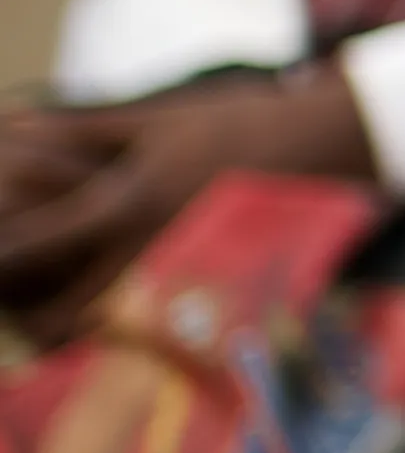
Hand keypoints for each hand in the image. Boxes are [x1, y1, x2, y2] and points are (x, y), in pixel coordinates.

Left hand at [0, 66, 376, 327]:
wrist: (324, 148)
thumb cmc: (235, 124)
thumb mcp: (155, 118)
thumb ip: (79, 126)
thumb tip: (8, 123)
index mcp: (129, 200)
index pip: (42, 239)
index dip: (1, 253)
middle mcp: (148, 248)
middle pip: (62, 308)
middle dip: (23, 315)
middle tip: (6, 308)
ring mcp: (177, 276)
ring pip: (101, 331)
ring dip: (63, 331)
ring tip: (36, 321)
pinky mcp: (204, 289)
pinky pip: (143, 332)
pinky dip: (109, 334)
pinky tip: (93, 322)